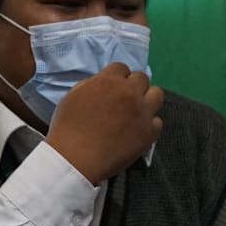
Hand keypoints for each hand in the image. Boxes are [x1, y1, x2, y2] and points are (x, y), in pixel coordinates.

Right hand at [46, 63, 163, 183]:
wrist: (75, 158)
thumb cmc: (68, 127)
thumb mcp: (73, 96)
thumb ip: (92, 85)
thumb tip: (104, 83)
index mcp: (108, 81)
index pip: (122, 67)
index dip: (118, 78)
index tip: (114, 88)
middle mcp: (129, 92)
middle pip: (142, 78)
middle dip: (134, 86)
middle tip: (125, 100)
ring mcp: (142, 111)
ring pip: (157, 95)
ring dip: (148, 100)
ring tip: (138, 112)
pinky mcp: (149, 131)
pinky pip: (157, 121)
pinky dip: (149, 125)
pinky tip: (138, 132)